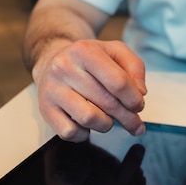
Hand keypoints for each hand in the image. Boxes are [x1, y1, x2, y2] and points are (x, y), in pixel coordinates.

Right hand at [32, 38, 146, 141]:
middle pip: (107, 103)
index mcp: (84, 51)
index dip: (134, 99)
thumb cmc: (88, 59)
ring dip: (106, 124)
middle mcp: (64, 68)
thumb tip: (139, 93)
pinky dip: (84, 133)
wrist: (52, 61)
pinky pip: (71, 132)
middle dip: (128, 118)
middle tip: (135, 124)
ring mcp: (52, 90)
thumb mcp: (115, 51)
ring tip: (108, 119)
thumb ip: (135, 67)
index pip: (118, 82)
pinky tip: (88, 124)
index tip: (139, 105)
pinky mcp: (46, 109)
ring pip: (90, 119)